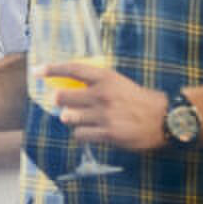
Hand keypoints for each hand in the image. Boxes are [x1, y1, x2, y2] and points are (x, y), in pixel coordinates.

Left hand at [43, 60, 168, 150]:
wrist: (165, 119)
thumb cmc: (138, 99)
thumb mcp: (118, 82)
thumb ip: (95, 83)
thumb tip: (66, 85)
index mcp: (105, 77)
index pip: (71, 69)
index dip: (51, 69)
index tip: (36, 71)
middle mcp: (102, 94)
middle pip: (61, 97)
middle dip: (60, 101)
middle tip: (67, 104)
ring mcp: (104, 115)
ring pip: (68, 117)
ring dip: (71, 119)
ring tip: (82, 118)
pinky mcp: (108, 133)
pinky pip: (80, 134)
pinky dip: (81, 133)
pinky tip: (90, 131)